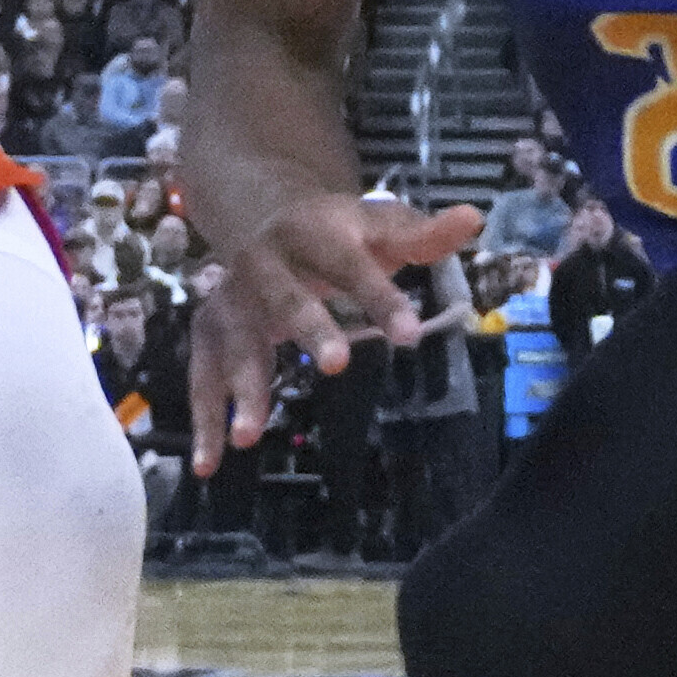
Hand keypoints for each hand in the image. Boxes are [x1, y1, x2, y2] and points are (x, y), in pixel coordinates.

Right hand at [188, 193, 484, 474]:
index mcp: (314, 231)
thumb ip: (423, 235)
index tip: (409, 333)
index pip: (352, 264)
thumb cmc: (336, 232)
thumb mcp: (379, 226)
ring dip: (242, 384)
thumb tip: (474, 218)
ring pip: (233, 340)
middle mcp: (265, 262)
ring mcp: (233, 297)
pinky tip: (210, 463)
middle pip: (285, 297)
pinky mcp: (211, 328)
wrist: (262, 213)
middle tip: (336, 365)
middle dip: (309, 328)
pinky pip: (202, 373)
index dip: (380, 297)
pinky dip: (203, 417)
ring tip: (249, 435)